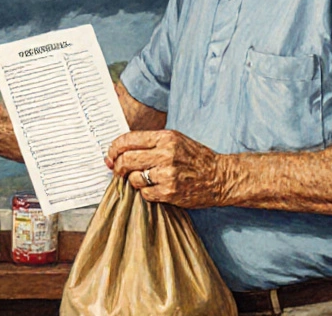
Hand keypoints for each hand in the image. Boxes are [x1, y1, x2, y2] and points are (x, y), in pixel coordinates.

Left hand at [105, 130, 227, 208]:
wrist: (220, 177)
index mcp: (165, 138)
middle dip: (117, 166)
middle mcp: (166, 154)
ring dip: (133, 180)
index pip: (128, 140)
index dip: (114, 148)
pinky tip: (155, 188)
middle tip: (117, 170)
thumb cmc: (196, 158)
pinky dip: (146, 192)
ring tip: (142, 179)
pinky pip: (145, 193)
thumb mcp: (175, 140)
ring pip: (134, 178)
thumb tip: (120, 150)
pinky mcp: (170, 192)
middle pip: (126, 160)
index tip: (110, 155)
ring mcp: (168, 174)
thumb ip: (150, 143)